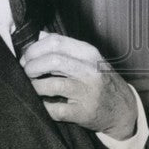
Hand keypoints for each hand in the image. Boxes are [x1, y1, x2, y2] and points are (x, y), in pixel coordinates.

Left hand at [19, 34, 136, 139]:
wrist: (122, 108)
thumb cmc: (101, 81)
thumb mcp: (89, 59)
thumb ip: (65, 47)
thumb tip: (39, 35)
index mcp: (89, 54)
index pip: (55, 42)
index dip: (34, 49)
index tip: (27, 58)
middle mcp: (90, 70)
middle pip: (52, 60)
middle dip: (31, 66)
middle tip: (26, 73)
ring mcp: (86, 92)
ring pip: (51, 85)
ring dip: (34, 87)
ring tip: (32, 88)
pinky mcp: (82, 112)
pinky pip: (54, 109)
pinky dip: (42, 106)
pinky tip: (42, 103)